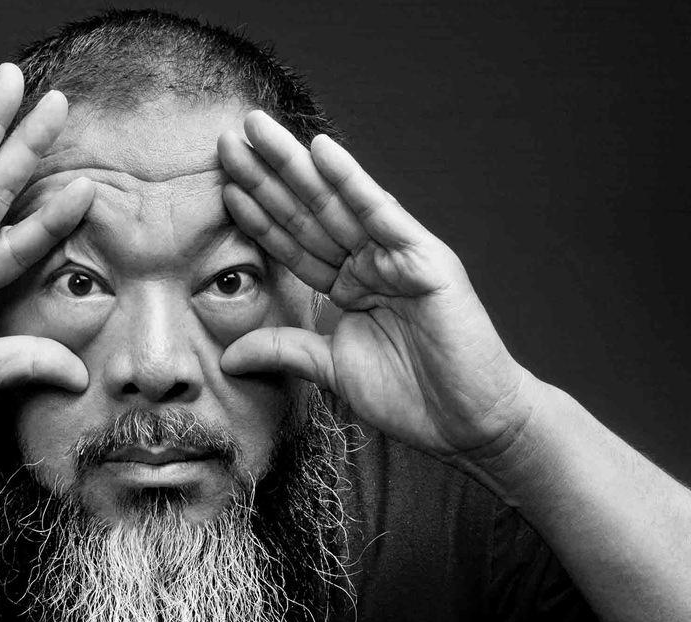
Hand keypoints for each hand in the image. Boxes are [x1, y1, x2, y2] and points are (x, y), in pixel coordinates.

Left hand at [217, 111, 537, 460]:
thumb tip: (227, 358)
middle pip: (308, 212)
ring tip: (257, 130)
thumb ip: (283, 350)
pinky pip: (381, 213)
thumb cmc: (412, 396)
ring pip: (336, 203)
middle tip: (228, 137)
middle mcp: (370, 261)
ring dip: (296, 164)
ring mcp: (397, 255)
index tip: (222, 183)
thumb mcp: (331, 369)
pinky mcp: (424, 258)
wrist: (468, 422)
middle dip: (267, 175)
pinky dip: (353, 181)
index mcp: (348, 283)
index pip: (293, 241)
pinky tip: (322, 151)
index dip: (258, 213)